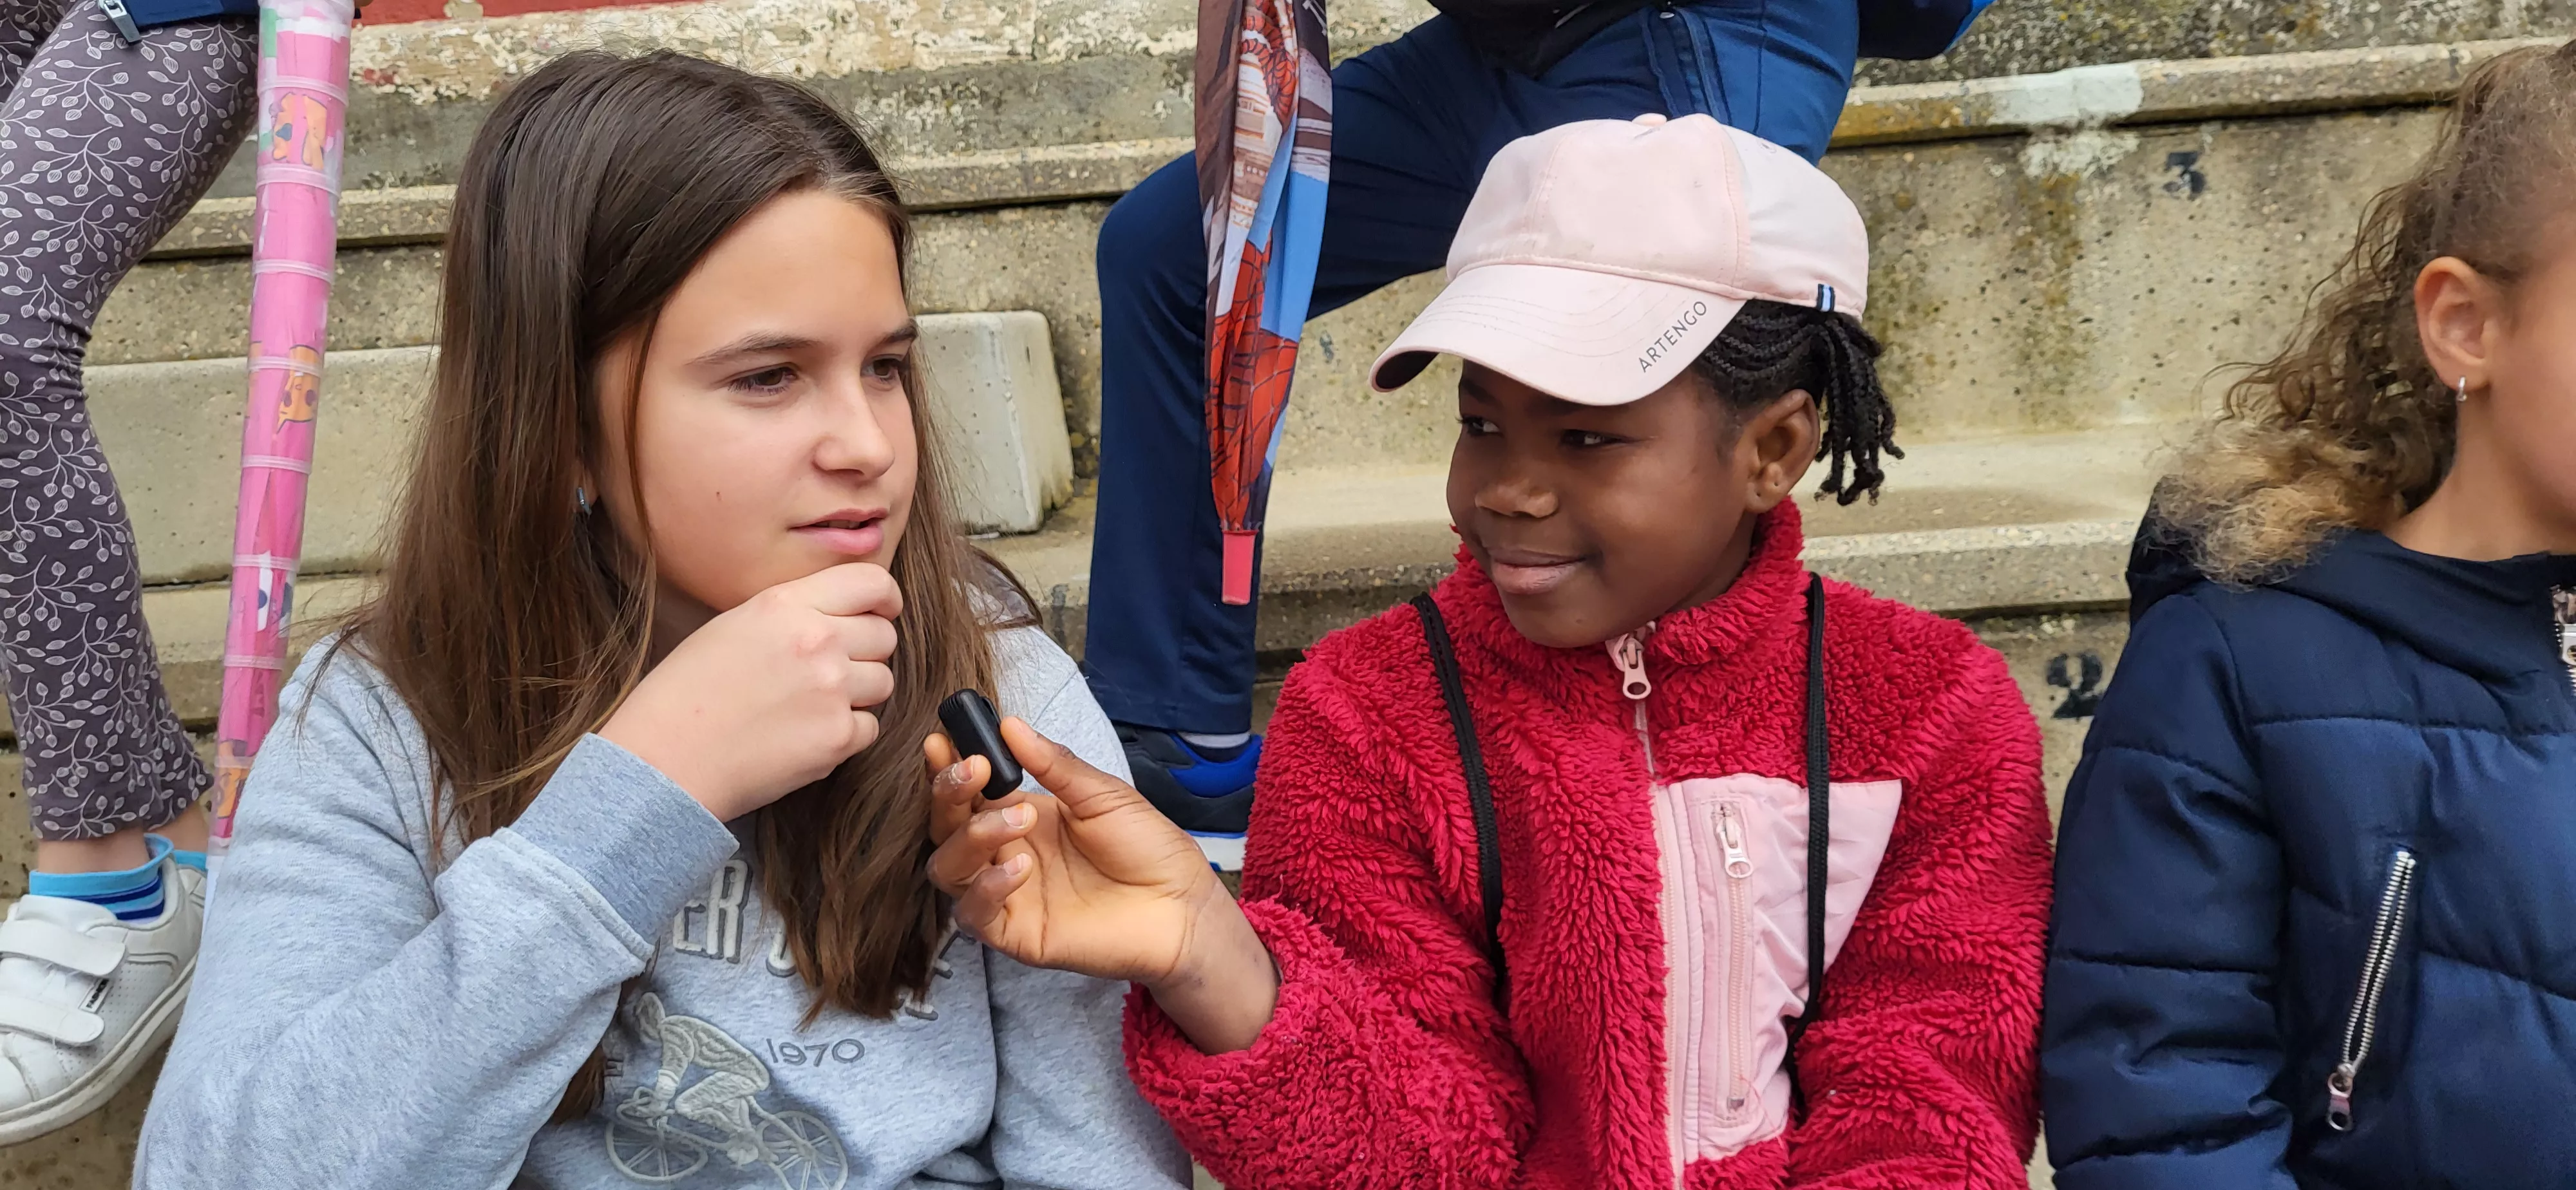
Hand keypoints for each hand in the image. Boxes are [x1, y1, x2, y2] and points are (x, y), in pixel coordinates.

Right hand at [603, 563, 899, 820]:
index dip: (886, 598)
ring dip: (858, 694)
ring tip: (811, 706)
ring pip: (883, 682)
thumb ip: (793, 614)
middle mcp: (817, 640)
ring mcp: (832, 690)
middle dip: (866, 652)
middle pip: (884, 636)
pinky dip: (847, 734)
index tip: (884, 611)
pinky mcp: (838, 737)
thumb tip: (839, 617)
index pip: (872, 582)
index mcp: (786, 605)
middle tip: (831, 671)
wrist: (666, 759)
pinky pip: (870, 727)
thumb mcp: (733, 626)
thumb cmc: (685, 695)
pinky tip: (806, 736)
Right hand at [925, 719, 1279, 1051]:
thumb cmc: (1147, 847)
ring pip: (949, 869)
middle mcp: (1005, 853)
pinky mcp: (1015, 933)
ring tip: (1020, 819)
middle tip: (976, 771)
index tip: (940, 741)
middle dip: (950, 795)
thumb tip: (1010, 724)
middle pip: (947, 828)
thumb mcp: (1101, 794)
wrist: (1181, 905)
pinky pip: (974, 915)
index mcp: (1020, 814)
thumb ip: (1053, 765)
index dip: (947, 768)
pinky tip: (1020, 867)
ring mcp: (1007, 894)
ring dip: (973, 838)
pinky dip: (987, 888)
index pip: (967, 792)